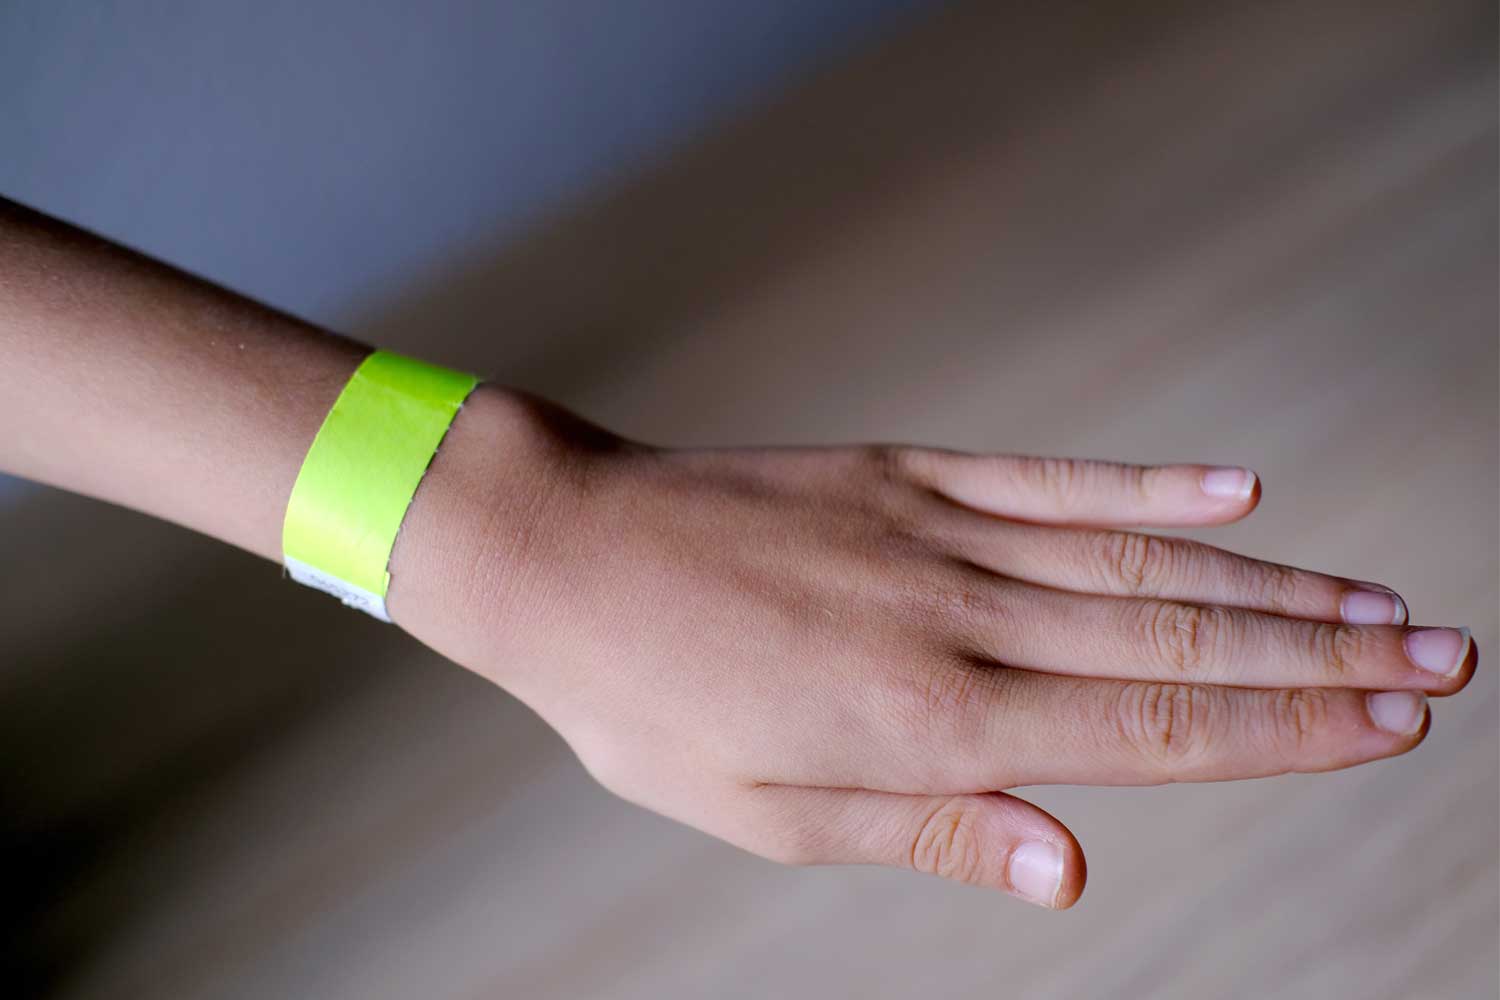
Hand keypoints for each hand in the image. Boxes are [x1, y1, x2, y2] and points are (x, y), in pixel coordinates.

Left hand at [392, 389, 1475, 908]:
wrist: (564, 556)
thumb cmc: (655, 707)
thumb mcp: (774, 814)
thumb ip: (935, 831)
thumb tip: (1075, 874)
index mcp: (932, 719)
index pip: (1153, 729)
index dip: (1285, 729)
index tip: (1392, 725)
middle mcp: (958, 615)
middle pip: (1179, 638)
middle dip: (1324, 656)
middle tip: (1447, 662)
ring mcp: (936, 529)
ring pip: (1140, 556)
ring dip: (1273, 578)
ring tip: (1382, 599)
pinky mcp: (904, 470)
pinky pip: (1050, 476)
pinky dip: (1152, 482)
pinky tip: (1241, 483)